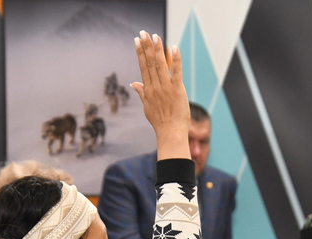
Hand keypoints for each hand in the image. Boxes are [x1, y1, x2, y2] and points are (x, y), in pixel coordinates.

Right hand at [131, 31, 189, 160]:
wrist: (170, 133)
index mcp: (148, 90)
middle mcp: (155, 87)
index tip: (137, 41)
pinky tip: (174, 48)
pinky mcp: (177, 90)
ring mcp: (166, 88)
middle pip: (150, 63)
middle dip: (146, 46)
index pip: (143, 67)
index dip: (140, 53)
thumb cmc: (160, 122)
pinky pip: (177, 72)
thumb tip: (133, 83)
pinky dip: (176, 60)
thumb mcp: (147, 107)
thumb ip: (141, 93)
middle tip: (143, 33)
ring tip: (155, 36)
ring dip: (157, 49)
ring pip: (160, 65)